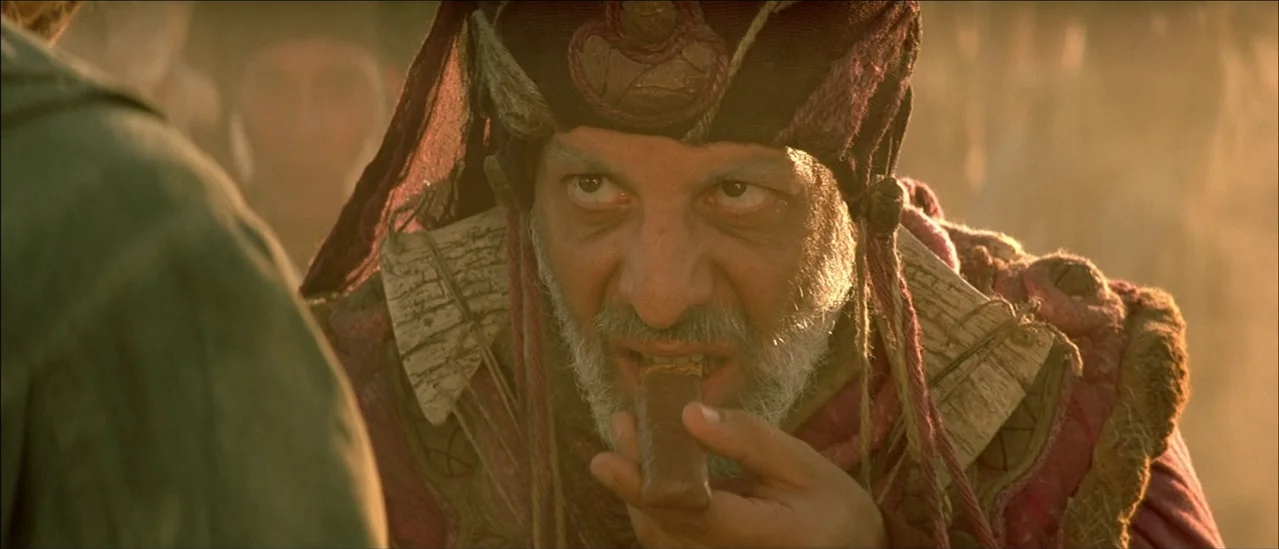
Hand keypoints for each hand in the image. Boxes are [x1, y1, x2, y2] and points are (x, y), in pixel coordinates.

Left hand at [590, 403, 885, 548]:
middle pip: (662, 525)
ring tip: (630, 434)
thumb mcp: (802, 463)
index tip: (608, 457)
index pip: (692, 513)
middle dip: (634, 473)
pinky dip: (651, 503)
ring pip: (657, 535)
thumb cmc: (832, 506)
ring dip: (636, 487)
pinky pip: (667, 539)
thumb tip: (689, 413)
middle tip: (623, 423)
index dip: (644, 486)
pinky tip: (650, 467)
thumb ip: (748, 439)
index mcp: (764, 535)